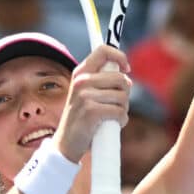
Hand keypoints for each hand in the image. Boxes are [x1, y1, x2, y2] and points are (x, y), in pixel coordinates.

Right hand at [52, 45, 131, 162]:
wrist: (66, 143)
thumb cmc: (82, 118)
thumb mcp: (87, 95)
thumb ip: (103, 83)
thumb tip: (128, 78)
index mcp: (80, 73)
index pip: (103, 50)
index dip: (120, 56)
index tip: (127, 68)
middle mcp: (82, 81)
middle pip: (120, 78)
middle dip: (125, 93)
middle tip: (118, 104)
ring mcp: (85, 95)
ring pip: (122, 96)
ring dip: (123, 109)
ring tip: (112, 117)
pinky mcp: (91, 111)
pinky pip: (119, 111)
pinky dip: (121, 120)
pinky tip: (112, 125)